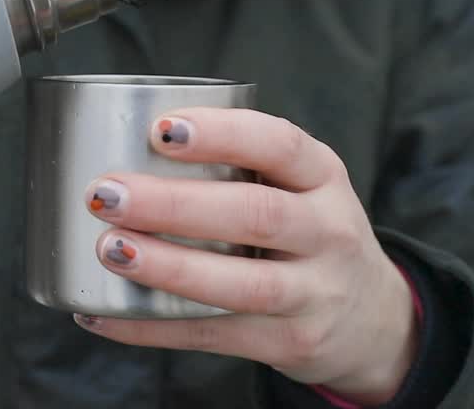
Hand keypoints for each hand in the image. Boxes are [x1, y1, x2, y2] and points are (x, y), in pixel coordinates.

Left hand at [75, 108, 418, 404]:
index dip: (221, 134)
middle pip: (254, 215)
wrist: (372, 320)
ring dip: (168, 267)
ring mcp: (314, 294)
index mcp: (322, 176)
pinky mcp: (290, 343)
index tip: (159, 129)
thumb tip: (116, 141)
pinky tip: (101, 315)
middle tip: (108, 193)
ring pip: (241, 284)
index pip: (279, 145)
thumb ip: (235, 164)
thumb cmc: (303, 232)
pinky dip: (151, 327)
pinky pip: (214, 336)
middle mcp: (328, 232)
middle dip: (174, 204)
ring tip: (109, 248)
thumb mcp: (296, 186)